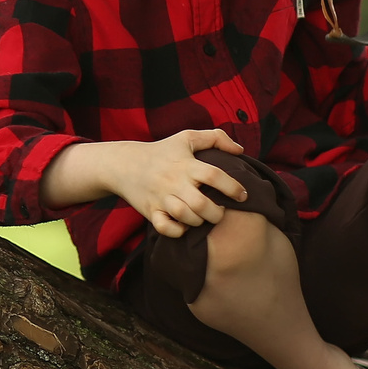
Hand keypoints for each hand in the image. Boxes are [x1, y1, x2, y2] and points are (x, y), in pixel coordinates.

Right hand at [103, 128, 251, 238]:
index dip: (233, 187)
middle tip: (220, 211)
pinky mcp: (150, 211)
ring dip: (199, 221)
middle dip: (217, 213)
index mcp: (186, 164)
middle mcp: (174, 182)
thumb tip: (240, 150)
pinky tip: (184, 226)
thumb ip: (216, 138)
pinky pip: (165, 228)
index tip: (243, 195)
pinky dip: (177, 231)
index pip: (214, 176)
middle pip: (201, 203)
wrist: (124, 164)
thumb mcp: (187, 137)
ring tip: (203, 217)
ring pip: (185, 216)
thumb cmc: (162, 151)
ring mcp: (161, 198)